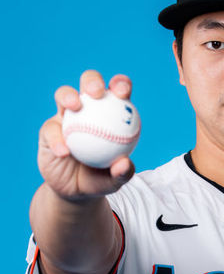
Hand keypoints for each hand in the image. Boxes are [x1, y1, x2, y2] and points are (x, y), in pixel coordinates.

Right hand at [37, 70, 134, 200]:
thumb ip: (122, 172)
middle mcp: (88, 109)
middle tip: (97, 93)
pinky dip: (57, 140)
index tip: (123, 93)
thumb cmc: (100, 180)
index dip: (120, 85)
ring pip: (64, 96)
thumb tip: (125, 164)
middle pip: (88, 84)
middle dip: (93, 81)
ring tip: (75, 107)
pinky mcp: (48, 130)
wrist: (75, 192)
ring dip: (68, 96)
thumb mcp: (114, 180)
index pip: (117, 93)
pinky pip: (51, 130)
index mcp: (110, 113)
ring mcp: (66, 117)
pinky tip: (63, 151)